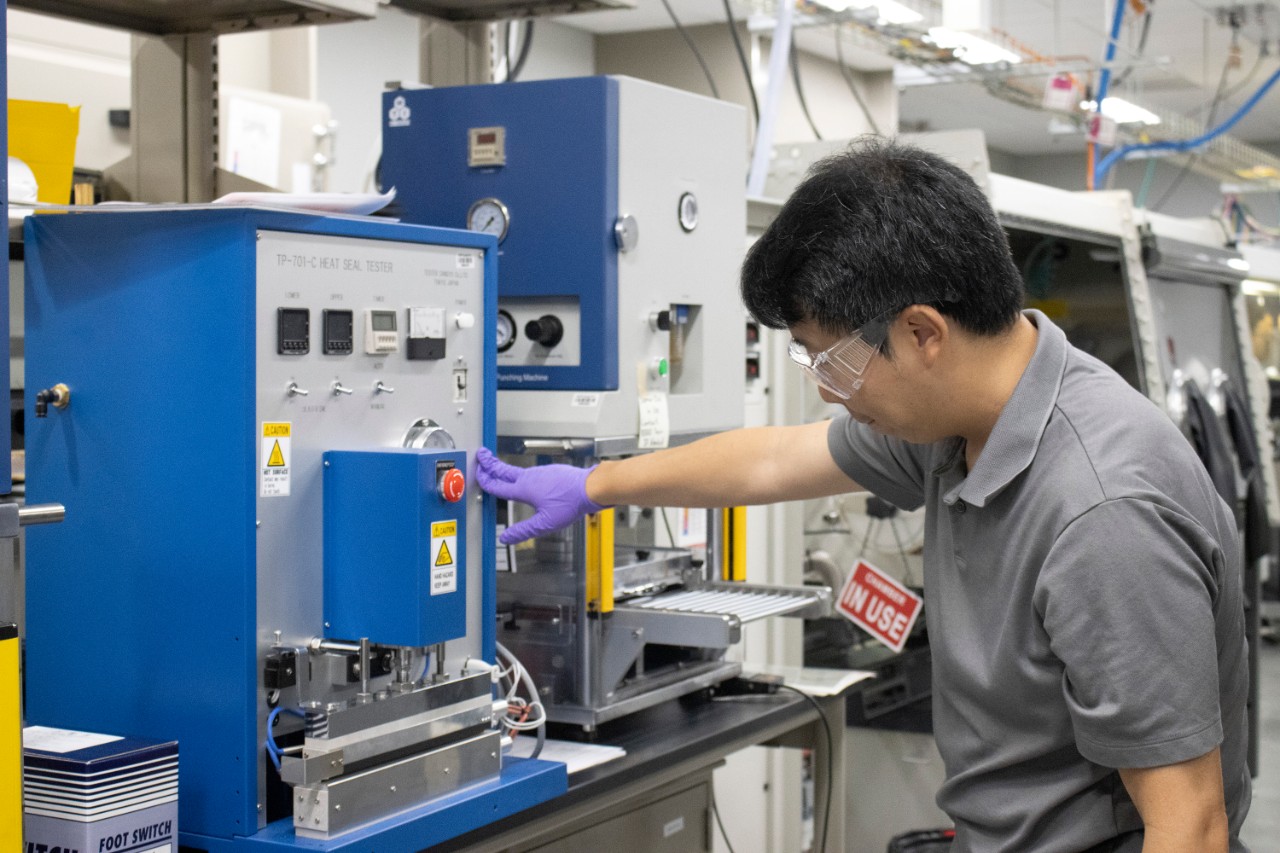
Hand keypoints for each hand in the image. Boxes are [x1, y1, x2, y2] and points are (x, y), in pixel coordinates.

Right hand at [474, 447, 607, 543]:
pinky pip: (530, 471)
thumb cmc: (570, 503)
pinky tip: (524, 478)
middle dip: (490, 463)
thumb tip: (505, 538)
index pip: (499, 486)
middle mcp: (530, 477)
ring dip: (504, 468)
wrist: (590, 487)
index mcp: (525, 489)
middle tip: (481, 455)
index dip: (486, 480)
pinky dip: (520, 472)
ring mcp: (541, 472)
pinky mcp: (550, 472)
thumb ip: (523, 531)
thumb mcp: (545, 523)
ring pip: (517, 470)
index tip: (477, 474)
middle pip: (504, 470)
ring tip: (497, 467)